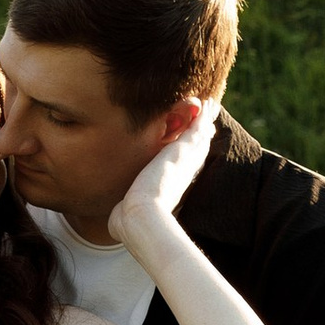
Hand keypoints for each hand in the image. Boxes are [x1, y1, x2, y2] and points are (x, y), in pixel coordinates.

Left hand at [106, 99, 215, 250]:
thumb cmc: (130, 222)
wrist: (140, 215)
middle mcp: (184, 173)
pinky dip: (204, 115)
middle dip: (201, 135)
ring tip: (210, 105)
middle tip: (207, 120)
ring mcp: (187, 159)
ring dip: (205, 120)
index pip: (183, 167)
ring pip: (201, 135)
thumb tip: (114, 222)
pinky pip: (199, 126)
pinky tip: (207, 102)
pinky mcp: (185, 147)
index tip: (191, 146)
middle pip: (197, 149)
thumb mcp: (127, 213)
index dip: (188, 156)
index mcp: (172, 186)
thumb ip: (123, 213)